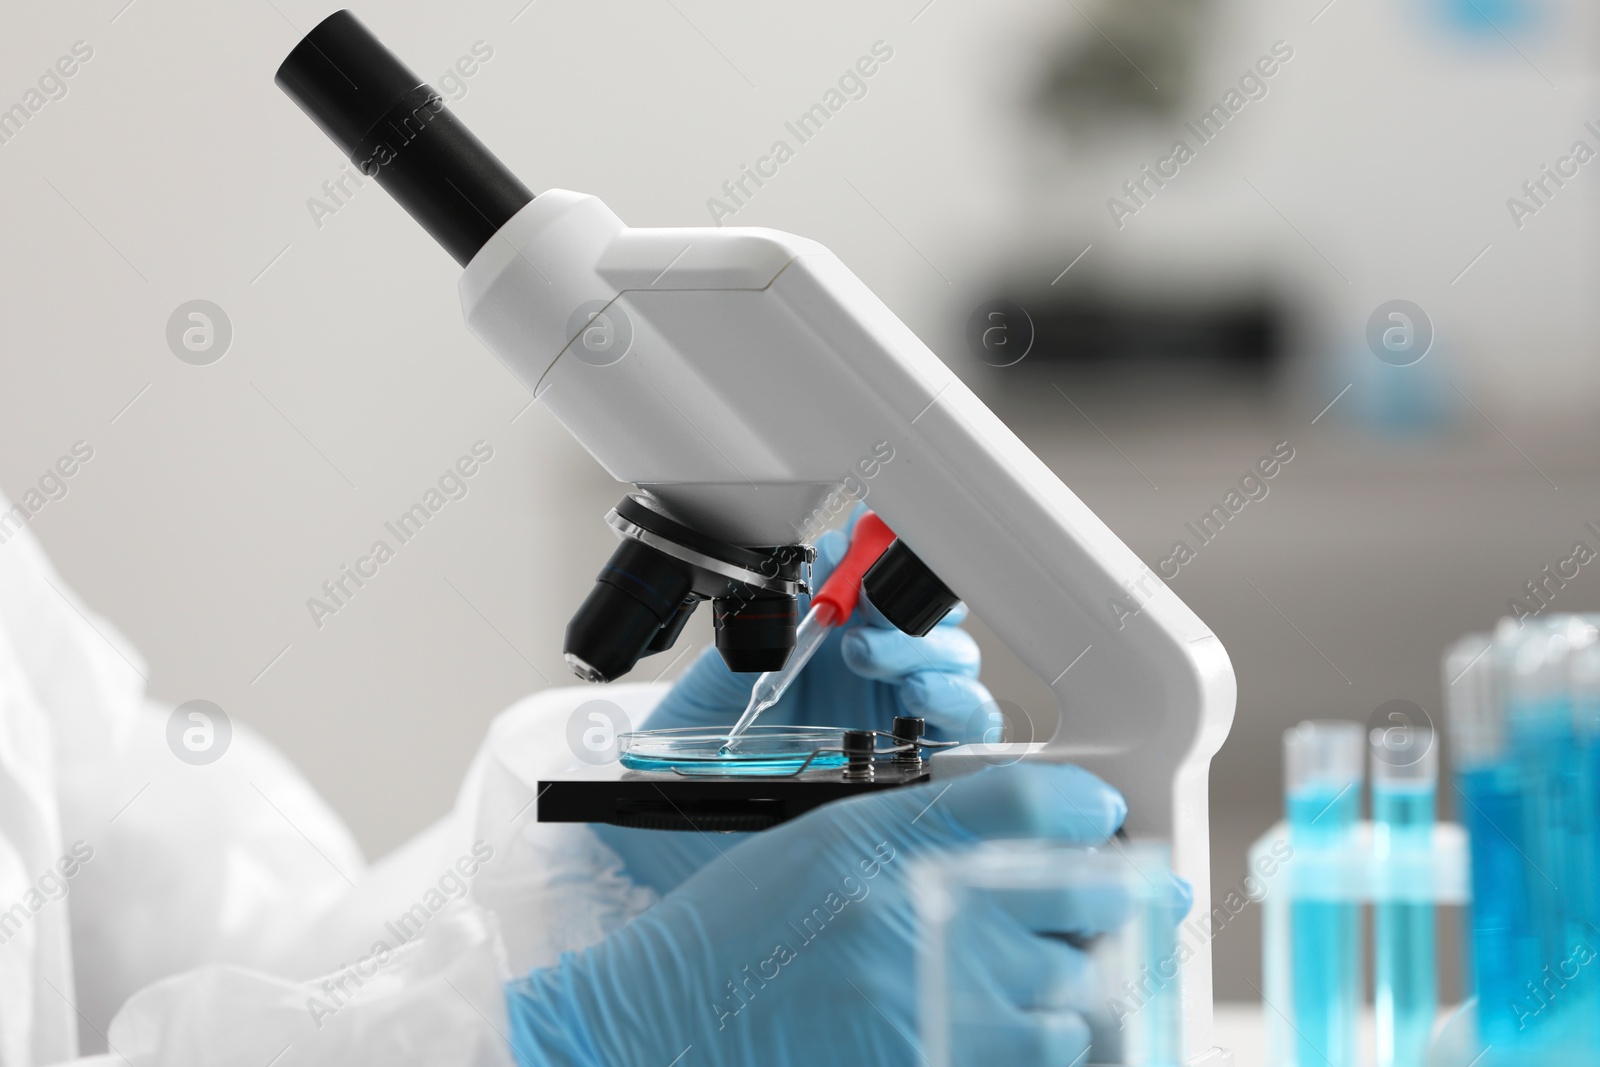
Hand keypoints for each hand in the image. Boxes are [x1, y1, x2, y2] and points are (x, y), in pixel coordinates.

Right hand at [509, 764, 1139, 1066]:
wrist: (664, 1030)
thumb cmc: (733, 936)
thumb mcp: (821, 844)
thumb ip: (924, 833)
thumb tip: (1022, 839)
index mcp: (888, 842)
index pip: (1033, 800)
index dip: (1086, 805)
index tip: (1098, 817)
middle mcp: (924, 916)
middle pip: (1084, 895)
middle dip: (1102, 899)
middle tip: (1092, 904)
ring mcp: (939, 1006)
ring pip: (1077, 994)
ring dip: (1069, 988)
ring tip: (1027, 985)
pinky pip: (1041, 1060)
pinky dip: (1038, 1048)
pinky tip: (998, 1034)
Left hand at [591, 507, 995, 895]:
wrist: (684, 861)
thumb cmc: (693, 782)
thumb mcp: (706, 697)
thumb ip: (749, 642)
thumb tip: (786, 595)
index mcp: (823, 648)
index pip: (874, 582)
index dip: (877, 550)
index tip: (858, 535)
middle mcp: (871, 679)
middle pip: (926, 614)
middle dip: (902, 594)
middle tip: (858, 603)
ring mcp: (900, 719)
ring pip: (954, 662)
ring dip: (921, 645)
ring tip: (868, 654)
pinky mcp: (924, 767)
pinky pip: (970, 728)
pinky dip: (959, 703)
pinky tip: (920, 697)